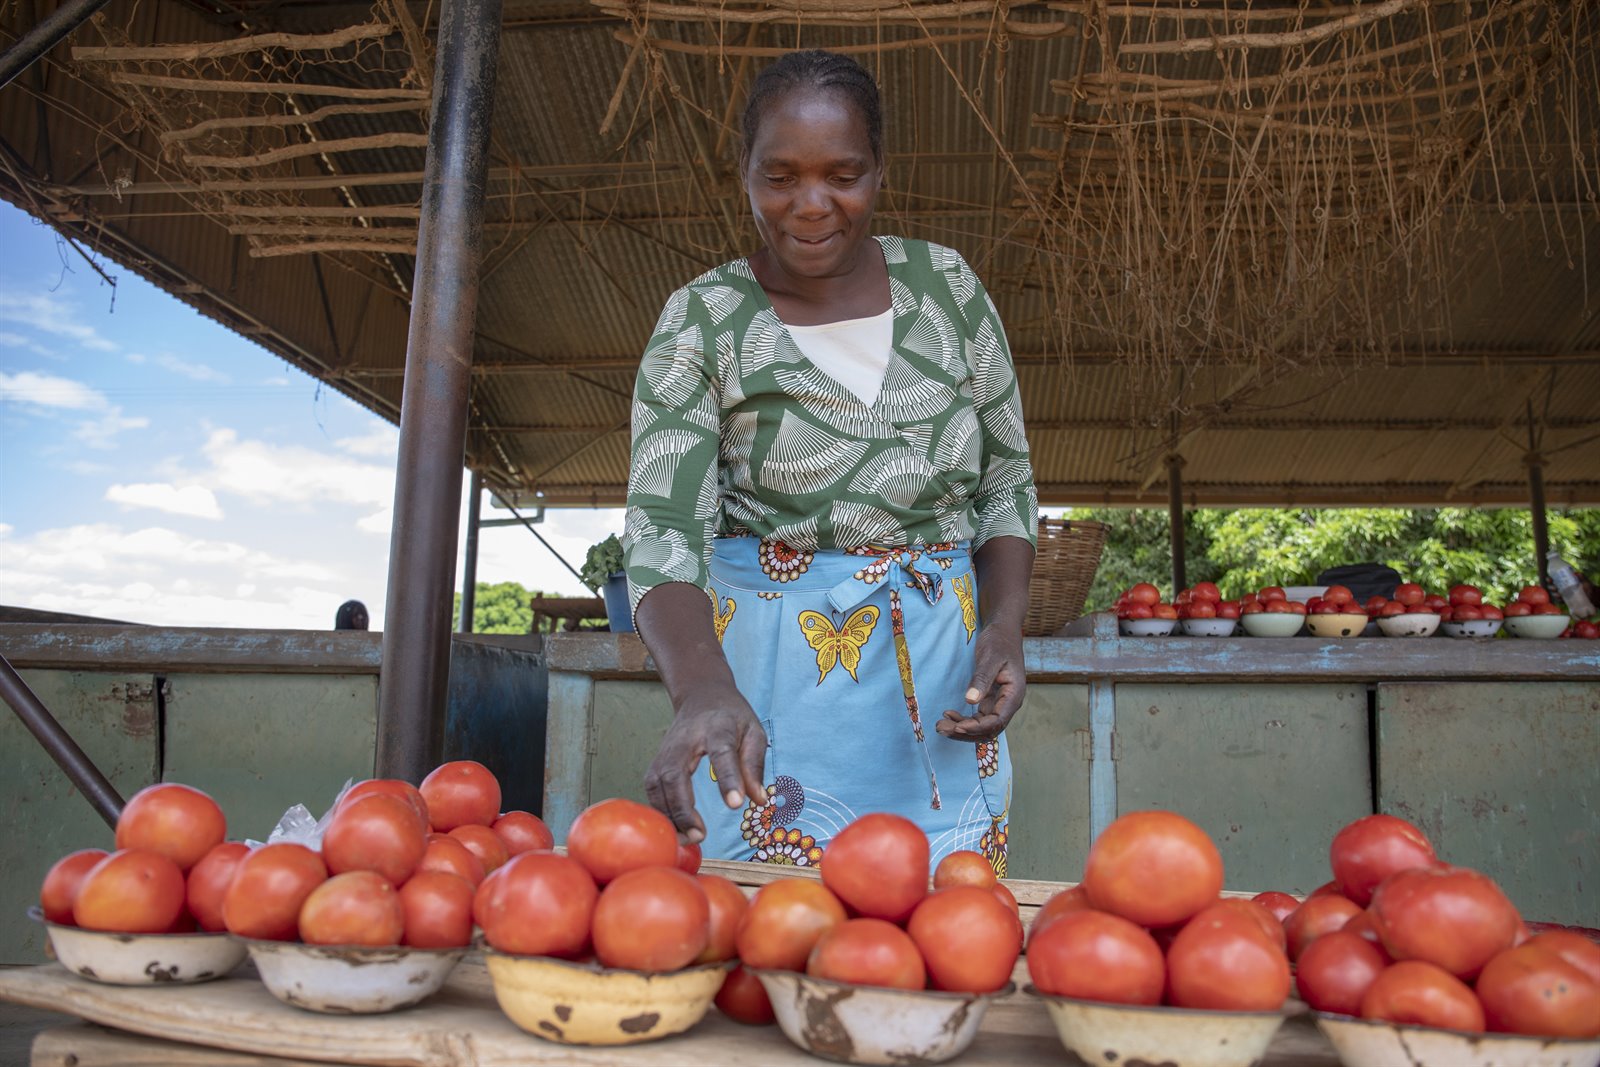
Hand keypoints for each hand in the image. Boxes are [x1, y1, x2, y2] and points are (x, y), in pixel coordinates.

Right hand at [643, 682, 766, 843]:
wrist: (700, 695)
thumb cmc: (731, 717)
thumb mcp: (753, 731)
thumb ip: (755, 765)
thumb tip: (759, 800)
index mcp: (717, 727)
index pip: (721, 752)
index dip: (728, 778)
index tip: (735, 804)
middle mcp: (685, 739)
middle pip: (676, 774)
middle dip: (684, 808)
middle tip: (700, 834)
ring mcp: (666, 750)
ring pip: (658, 785)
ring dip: (670, 815)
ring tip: (689, 839)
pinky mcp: (656, 761)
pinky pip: (652, 790)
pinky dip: (661, 811)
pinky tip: (675, 828)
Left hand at [935, 621, 1025, 742]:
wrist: (1003, 631)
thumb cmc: (999, 641)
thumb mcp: (990, 657)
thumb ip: (982, 679)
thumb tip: (970, 701)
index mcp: (1014, 694)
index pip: (997, 721)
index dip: (978, 727)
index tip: (958, 726)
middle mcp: (1008, 703)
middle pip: (989, 729)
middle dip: (966, 732)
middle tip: (941, 728)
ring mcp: (999, 703)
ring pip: (982, 726)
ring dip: (962, 729)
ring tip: (941, 725)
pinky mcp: (989, 699)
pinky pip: (978, 717)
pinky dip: (963, 719)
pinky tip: (949, 714)